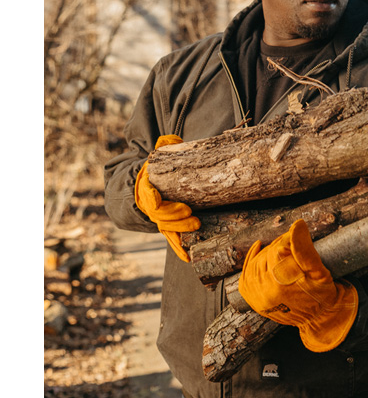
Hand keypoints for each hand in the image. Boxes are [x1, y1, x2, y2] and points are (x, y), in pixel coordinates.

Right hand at [134, 134, 200, 261]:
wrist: (141, 186)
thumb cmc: (154, 169)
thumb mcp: (156, 155)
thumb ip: (164, 145)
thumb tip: (170, 139)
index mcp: (146, 189)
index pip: (149, 199)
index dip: (158, 203)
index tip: (171, 204)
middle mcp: (149, 207)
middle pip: (160, 217)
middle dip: (175, 218)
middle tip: (192, 216)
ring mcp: (158, 219)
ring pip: (166, 229)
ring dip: (180, 232)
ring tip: (196, 226)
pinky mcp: (167, 226)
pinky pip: (171, 239)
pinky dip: (178, 249)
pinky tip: (188, 258)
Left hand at [239, 219, 357, 351]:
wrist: (317, 318)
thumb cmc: (320, 294)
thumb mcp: (318, 271)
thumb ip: (305, 249)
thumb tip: (297, 225)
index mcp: (281, 285)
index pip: (277, 250)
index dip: (287, 239)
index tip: (297, 236)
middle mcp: (264, 292)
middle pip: (266, 255)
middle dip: (278, 245)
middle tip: (291, 242)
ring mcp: (256, 297)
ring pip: (255, 262)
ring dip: (267, 252)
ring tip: (281, 250)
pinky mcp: (253, 300)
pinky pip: (245, 275)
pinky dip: (250, 260)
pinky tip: (258, 248)